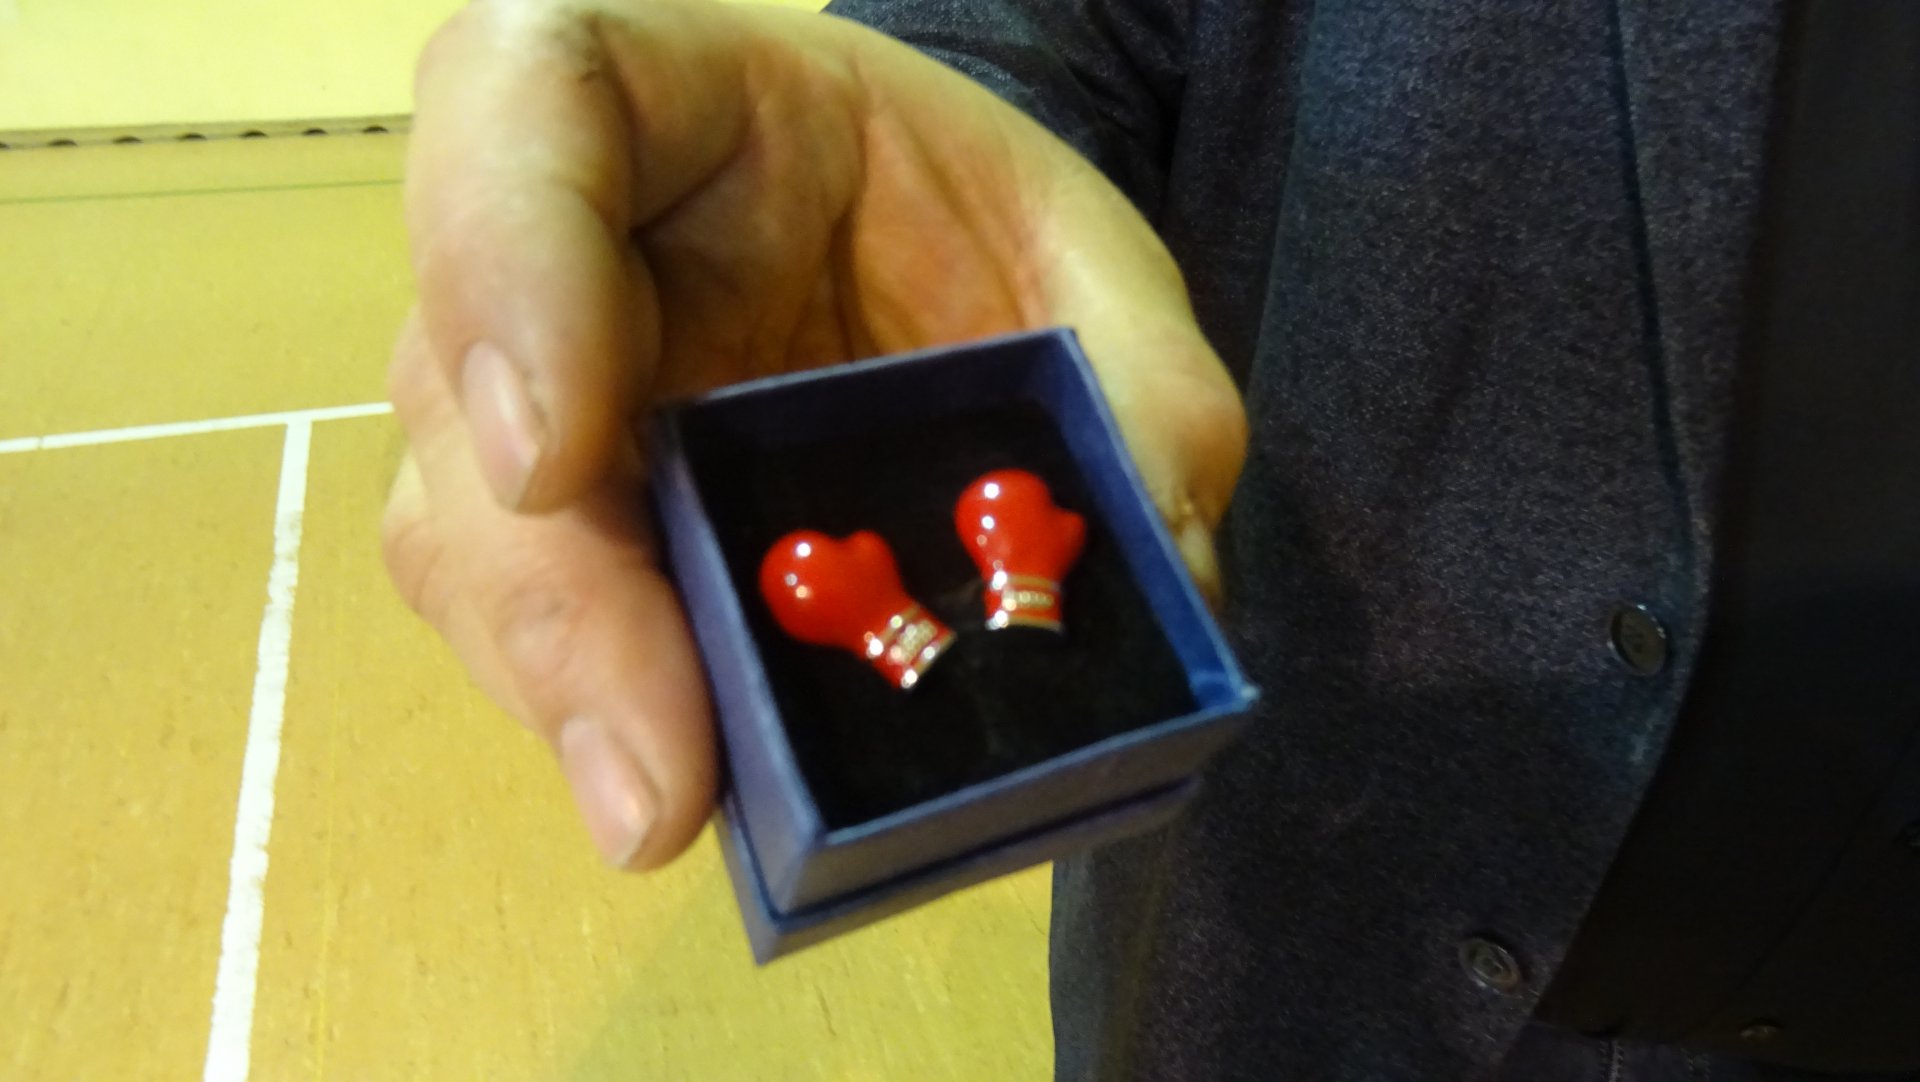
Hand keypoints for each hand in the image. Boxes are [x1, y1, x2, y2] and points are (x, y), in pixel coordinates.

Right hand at [383, 0, 1247, 870]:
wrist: (912, 252)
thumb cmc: (966, 217)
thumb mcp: (1084, 263)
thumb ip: (1133, 388)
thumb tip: (1158, 588)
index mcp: (654, 90)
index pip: (518, 99)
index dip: (505, 265)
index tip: (560, 453)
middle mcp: (544, 243)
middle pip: (464, 386)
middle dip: (553, 590)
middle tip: (652, 760)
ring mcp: (525, 394)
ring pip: (472, 542)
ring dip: (570, 688)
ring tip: (672, 808)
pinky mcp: (560, 528)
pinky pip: (543, 627)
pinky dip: (618, 714)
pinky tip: (696, 785)